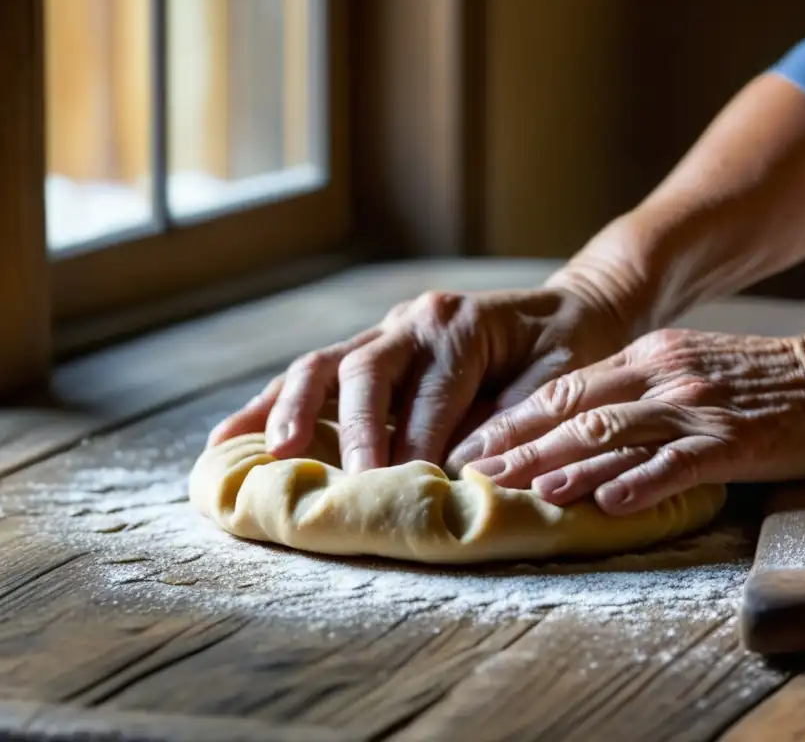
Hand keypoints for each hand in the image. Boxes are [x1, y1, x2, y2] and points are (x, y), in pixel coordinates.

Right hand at [207, 285, 630, 472]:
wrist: (569, 310)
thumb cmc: (568, 350)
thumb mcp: (558, 380)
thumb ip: (510, 420)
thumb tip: (457, 470)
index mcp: (460, 325)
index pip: (428, 393)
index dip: (415, 446)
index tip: (404, 493)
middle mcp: (413, 320)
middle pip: (364, 372)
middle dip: (352, 432)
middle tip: (347, 486)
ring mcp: (384, 330)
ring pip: (322, 365)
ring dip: (291, 411)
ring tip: (263, 456)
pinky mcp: (368, 347)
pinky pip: (313, 372)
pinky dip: (274, 404)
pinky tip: (235, 435)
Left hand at [446, 327, 804, 514]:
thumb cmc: (769, 381)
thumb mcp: (693, 366)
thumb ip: (642, 389)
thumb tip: (584, 423)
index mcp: (649, 356)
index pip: (566, 387)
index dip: (516, 418)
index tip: (476, 444)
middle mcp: (663, 375)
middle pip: (576, 410)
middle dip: (522, 444)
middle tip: (475, 472)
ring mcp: (697, 406)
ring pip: (616, 434)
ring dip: (567, 464)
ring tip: (525, 490)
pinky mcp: (733, 440)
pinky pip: (678, 465)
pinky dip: (640, 484)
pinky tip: (609, 505)